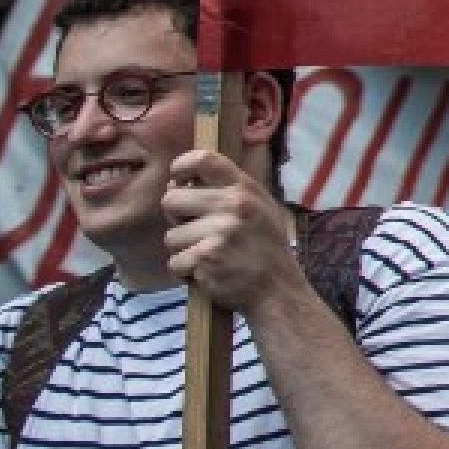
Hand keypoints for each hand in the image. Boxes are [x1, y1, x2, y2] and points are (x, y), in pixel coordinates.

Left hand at [162, 150, 302, 316]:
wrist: (278, 289)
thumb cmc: (264, 248)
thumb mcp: (258, 209)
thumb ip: (224, 193)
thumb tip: (174, 185)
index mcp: (245, 188)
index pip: (203, 159)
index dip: (181, 167)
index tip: (178, 180)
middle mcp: (233, 205)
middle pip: (171, 200)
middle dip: (177, 219)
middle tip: (198, 232)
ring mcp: (220, 231)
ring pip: (171, 236)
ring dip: (184, 250)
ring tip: (210, 256)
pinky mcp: (206, 258)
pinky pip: (175, 262)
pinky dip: (186, 272)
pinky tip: (208, 272)